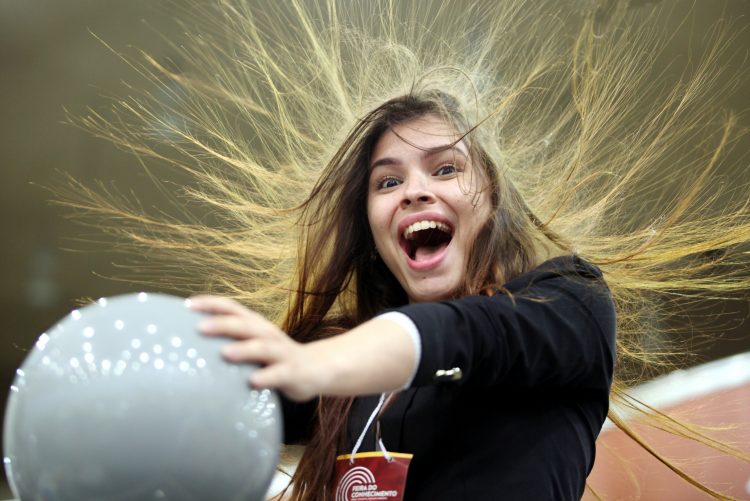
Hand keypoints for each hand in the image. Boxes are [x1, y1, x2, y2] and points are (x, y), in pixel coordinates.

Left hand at [189, 295, 328, 400]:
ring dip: (244, 349)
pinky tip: (253, 382)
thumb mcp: (253, 342)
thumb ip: (229, 340)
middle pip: (245, 325)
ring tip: (225, 353)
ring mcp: (281, 353)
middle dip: (223, 324)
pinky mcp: (292, 372)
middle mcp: (268, 334)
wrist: (316, 368)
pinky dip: (266, 377)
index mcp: (256, 325)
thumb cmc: (273, 357)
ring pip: (263, 347)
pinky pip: (279, 374)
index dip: (212, 303)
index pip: (232, 308)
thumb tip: (187, 344)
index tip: (187, 304)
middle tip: (200, 327)